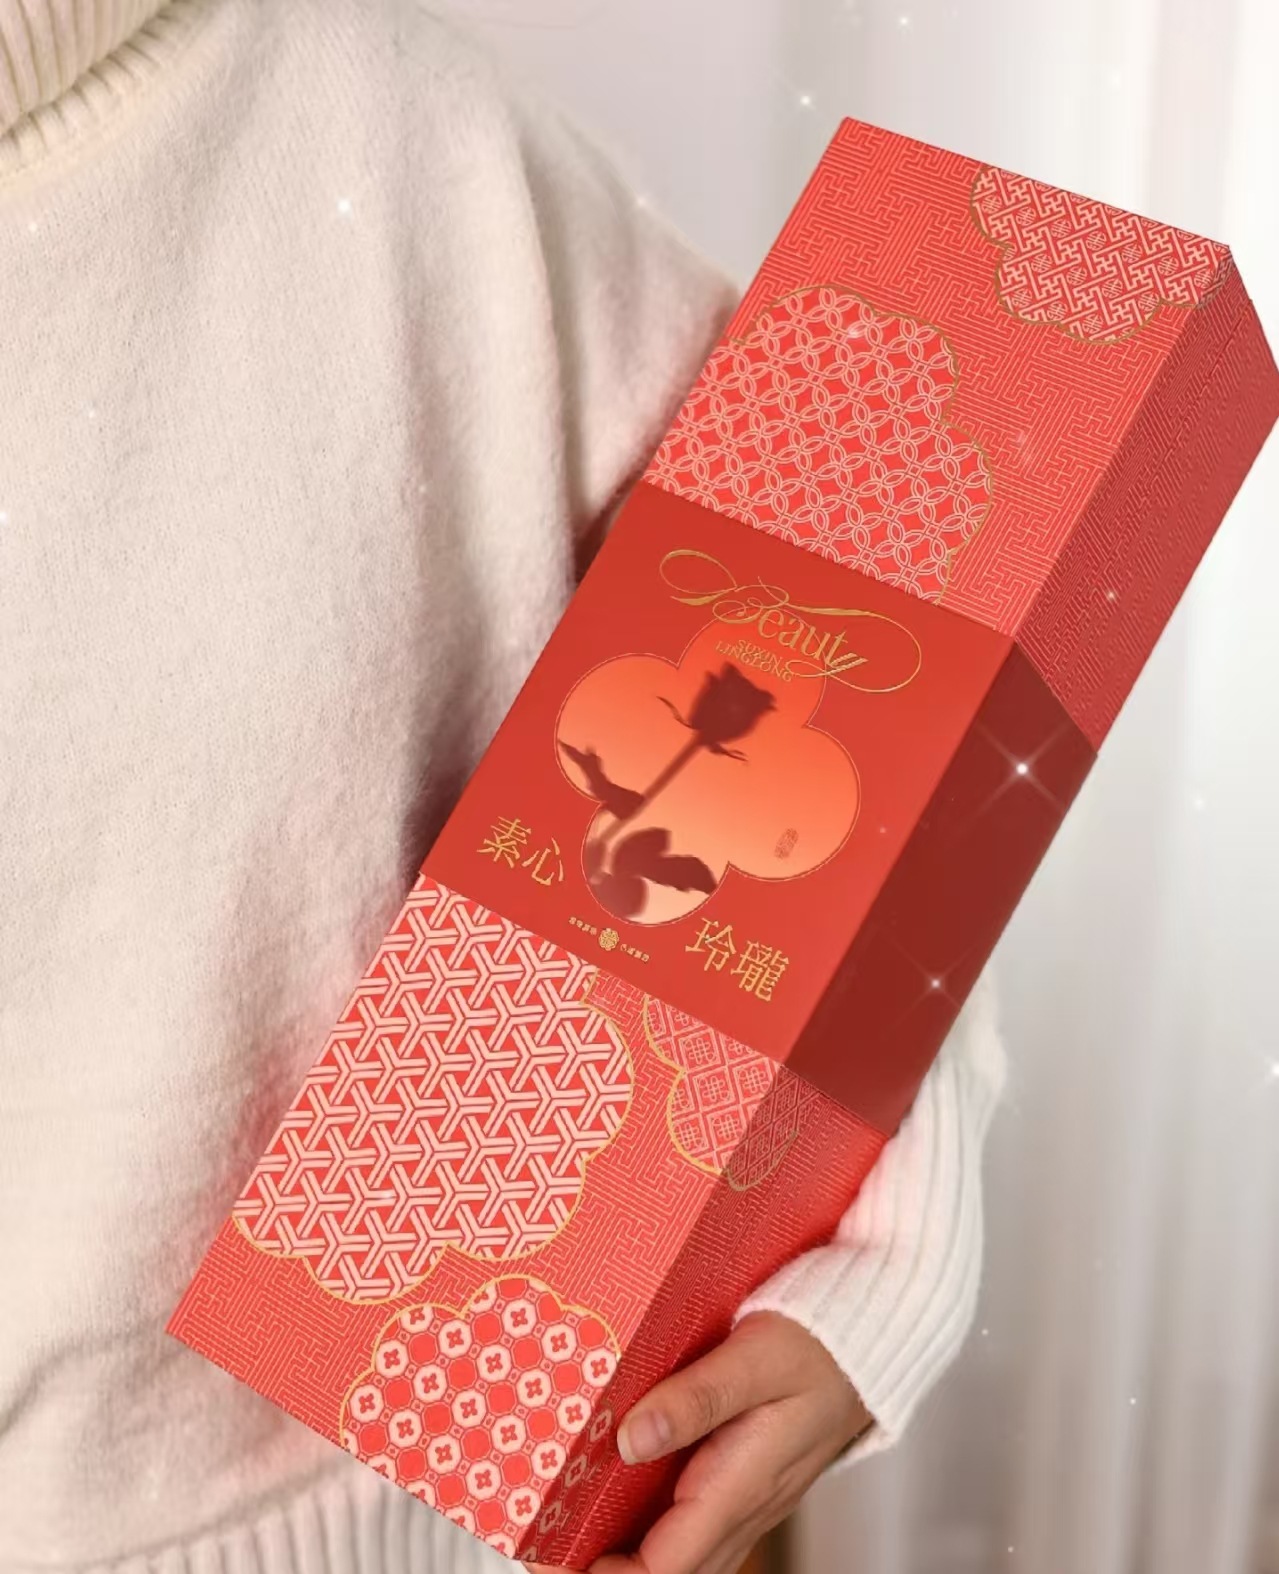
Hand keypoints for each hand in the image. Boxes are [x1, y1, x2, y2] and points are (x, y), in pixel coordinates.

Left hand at [529, 1311, 870, 1573]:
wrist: (873, 1339)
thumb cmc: (822, 1342)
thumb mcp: (756, 1357)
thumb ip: (696, 1398)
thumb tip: (630, 1437)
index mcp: (740, 1486)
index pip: (664, 1567)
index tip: (550, 1559)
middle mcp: (742, 1506)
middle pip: (665, 1569)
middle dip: (602, 1568)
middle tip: (540, 1546)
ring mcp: (745, 1497)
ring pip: (678, 1551)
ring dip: (624, 1552)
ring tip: (562, 1529)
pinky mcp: (744, 1479)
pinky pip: (691, 1521)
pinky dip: (648, 1524)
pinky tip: (615, 1495)